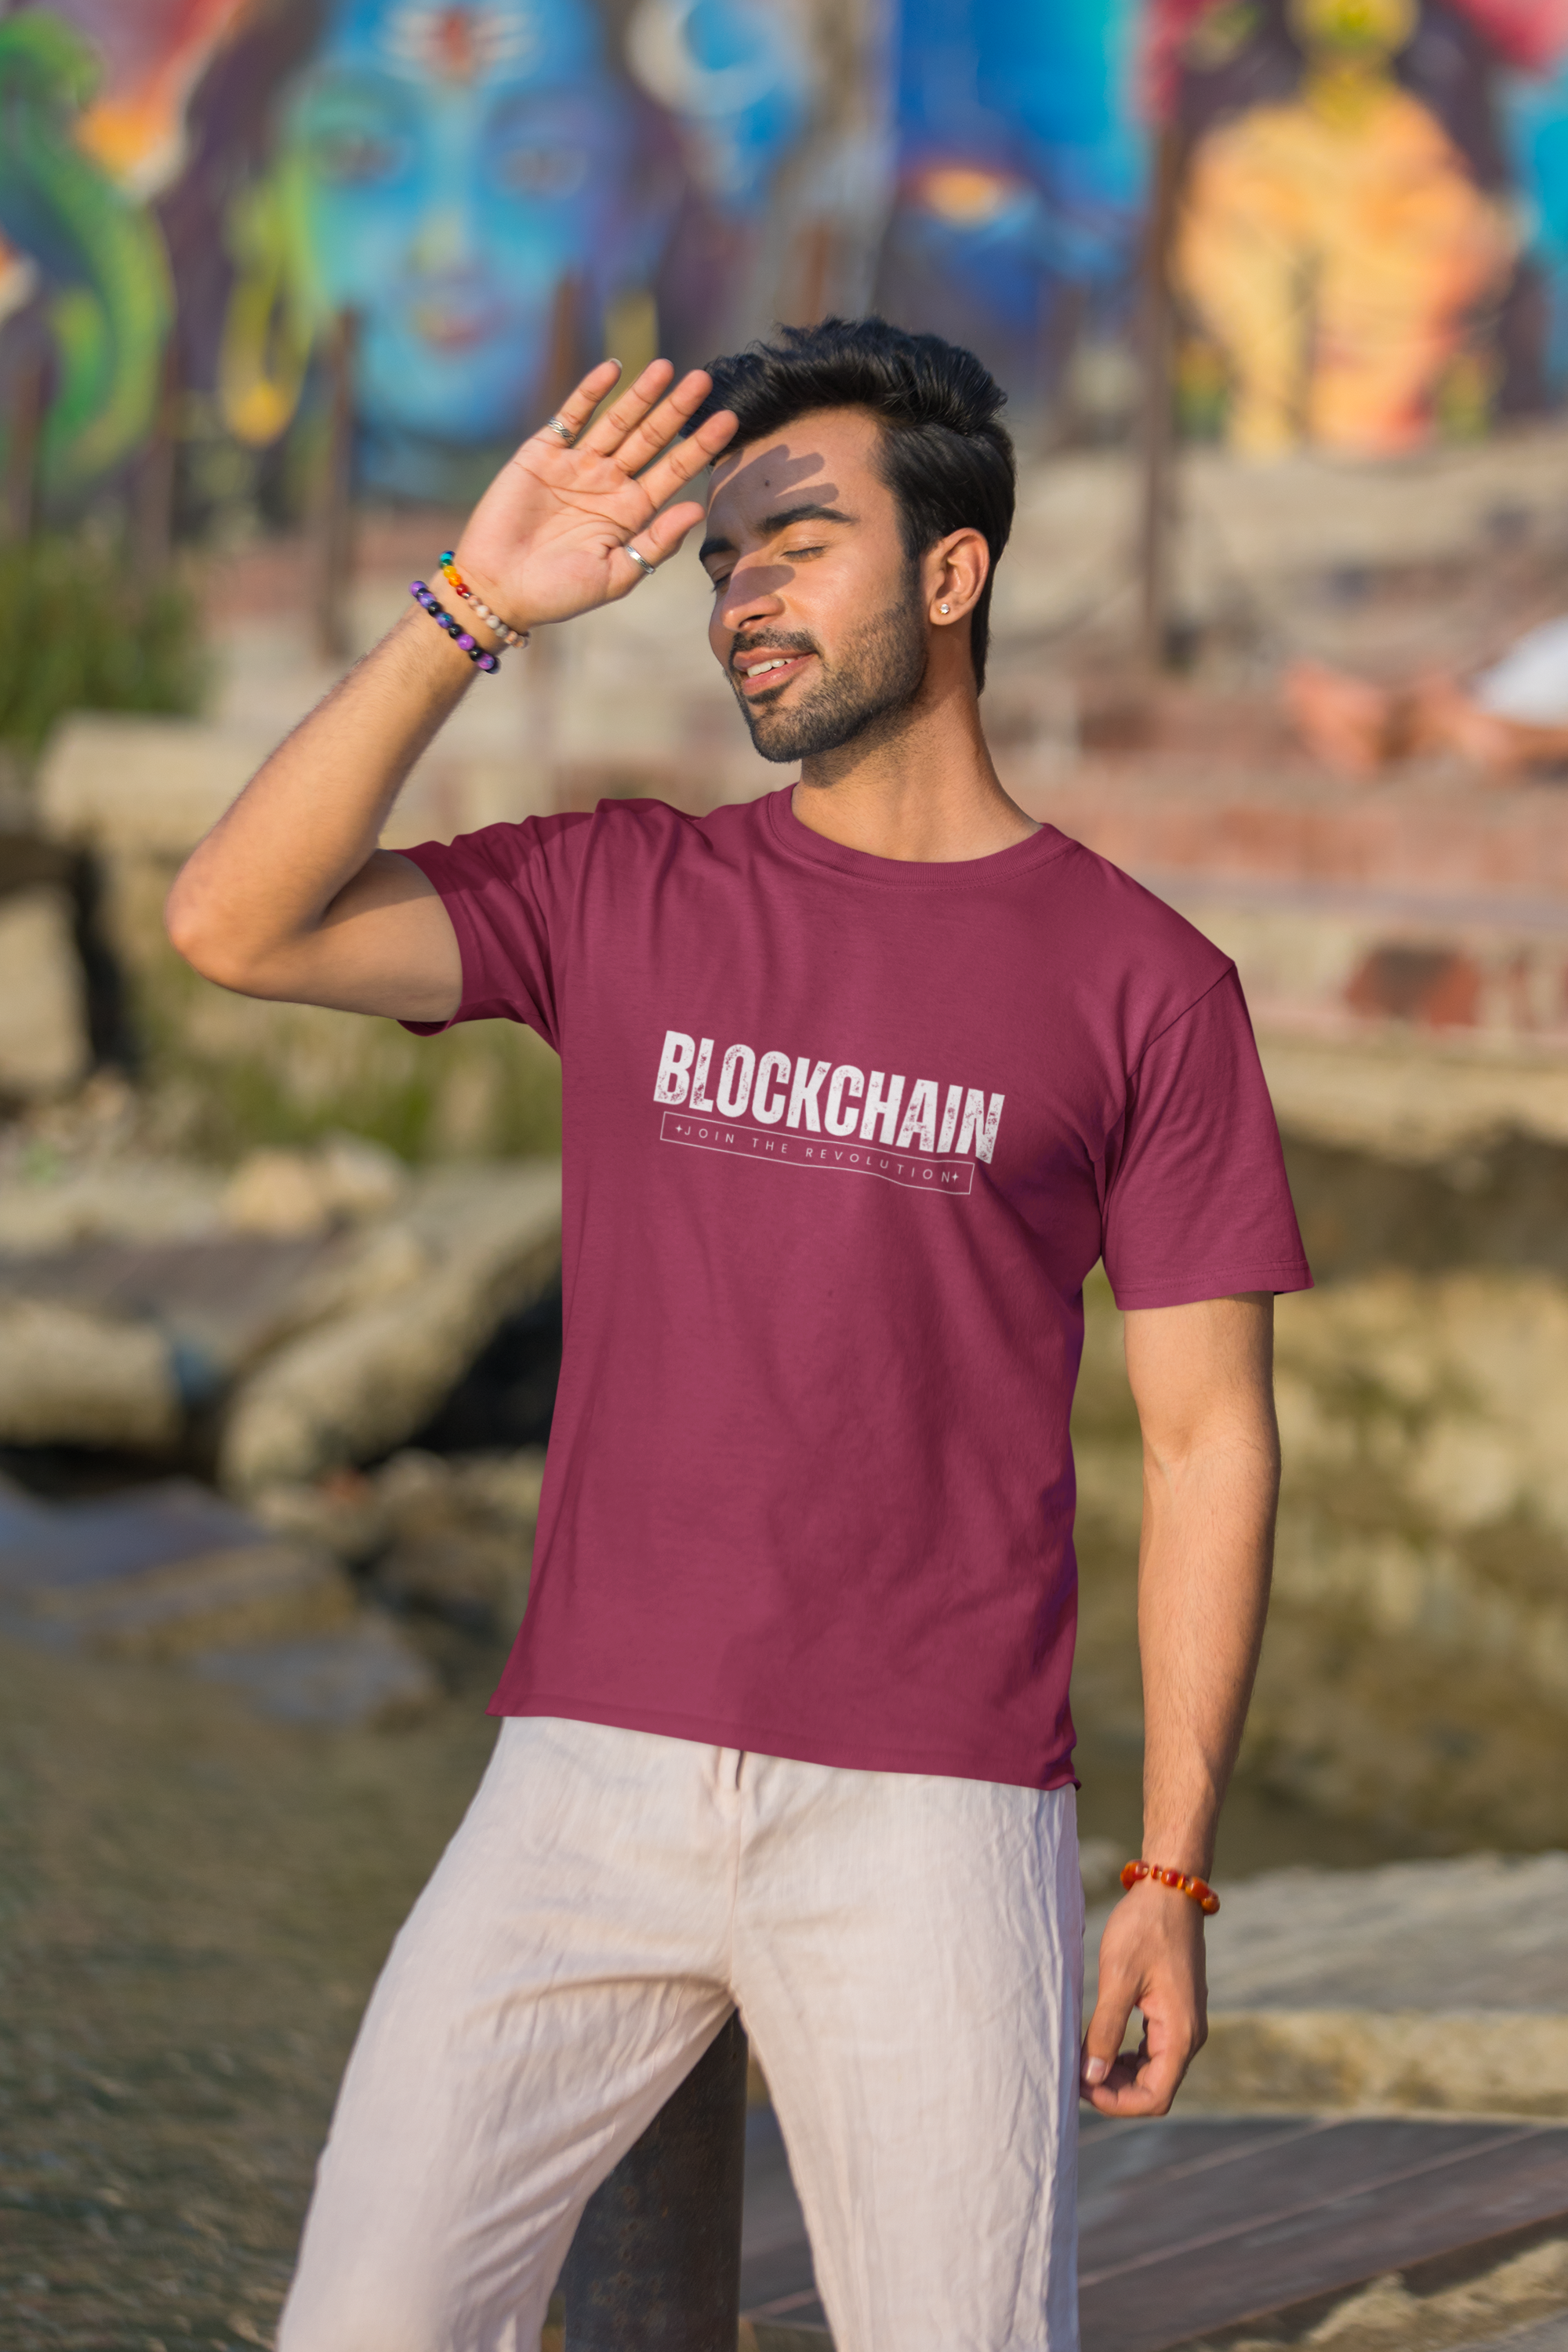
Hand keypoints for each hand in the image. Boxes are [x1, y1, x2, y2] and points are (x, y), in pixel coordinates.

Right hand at [452, 358, 736, 633]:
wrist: (498, 589)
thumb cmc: (558, 594)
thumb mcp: (618, 576)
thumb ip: (657, 543)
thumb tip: (696, 509)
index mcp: (630, 513)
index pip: (673, 472)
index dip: (700, 446)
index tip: (728, 420)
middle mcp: (608, 484)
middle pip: (650, 439)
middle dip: (676, 410)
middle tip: (704, 379)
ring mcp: (576, 466)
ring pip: (617, 422)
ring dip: (641, 395)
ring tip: (667, 368)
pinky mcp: (541, 454)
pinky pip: (570, 416)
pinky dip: (591, 392)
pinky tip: (614, 369)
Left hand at [1079, 1880, 1206, 2116]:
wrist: (1169, 1890)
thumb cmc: (1144, 1928)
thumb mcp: (1118, 1978)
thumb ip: (1105, 2029)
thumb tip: (1091, 2075)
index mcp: (1181, 2033)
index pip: (1155, 2096)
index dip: (1118, 2102)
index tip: (1082, 2088)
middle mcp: (1188, 2035)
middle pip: (1154, 2088)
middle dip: (1114, 2091)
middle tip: (1074, 2075)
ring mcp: (1183, 2023)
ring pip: (1153, 2072)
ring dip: (1118, 2075)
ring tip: (1082, 2062)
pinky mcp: (1173, 2011)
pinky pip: (1152, 2050)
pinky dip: (1126, 2057)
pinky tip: (1099, 2046)